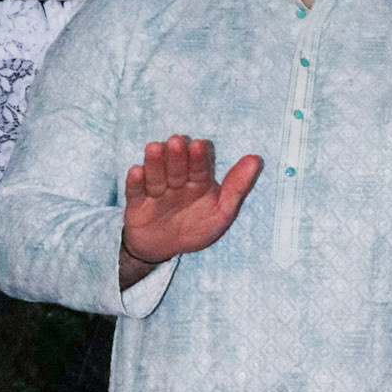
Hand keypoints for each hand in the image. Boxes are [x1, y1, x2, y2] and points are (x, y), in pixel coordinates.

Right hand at [121, 135, 262, 280]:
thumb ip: (238, 187)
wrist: (164, 249)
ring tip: (155, 148)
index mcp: (199, 180)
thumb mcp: (222, 212)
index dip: (200, 157)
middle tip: (177, 142)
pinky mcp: (136, 203)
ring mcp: (156, 191)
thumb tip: (257, 159)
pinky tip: (136, 172)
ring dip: (155, 162)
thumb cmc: (197, 227)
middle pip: (177, 167)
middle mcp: (176, 181)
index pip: (200, 166)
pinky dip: (134, 183)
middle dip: (177, 156)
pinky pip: (134, 192)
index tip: (200, 145)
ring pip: (155, 174)